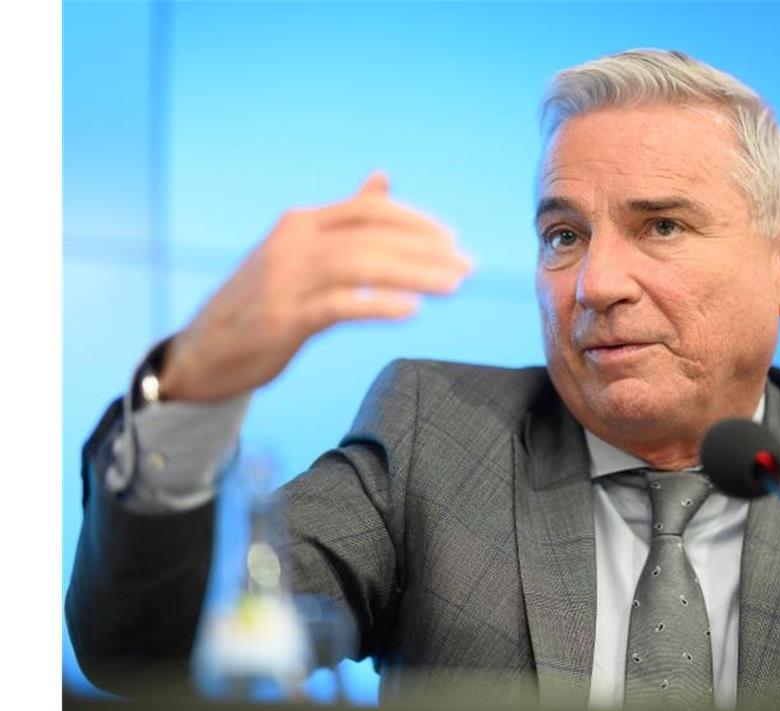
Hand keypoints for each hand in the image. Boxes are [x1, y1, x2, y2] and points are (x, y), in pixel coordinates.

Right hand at [159, 174, 472, 401]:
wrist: (202, 353)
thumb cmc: (261, 302)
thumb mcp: (302, 253)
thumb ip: (344, 221)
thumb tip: (381, 180)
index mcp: (302, 224)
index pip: (369, 211)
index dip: (416, 223)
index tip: (454, 241)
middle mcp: (293, 243)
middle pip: (372, 236)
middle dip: (427, 251)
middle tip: (468, 268)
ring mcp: (285, 279)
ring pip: (361, 265)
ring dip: (414, 274)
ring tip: (453, 286)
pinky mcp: (281, 319)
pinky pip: (337, 306)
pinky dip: (376, 305)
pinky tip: (410, 310)